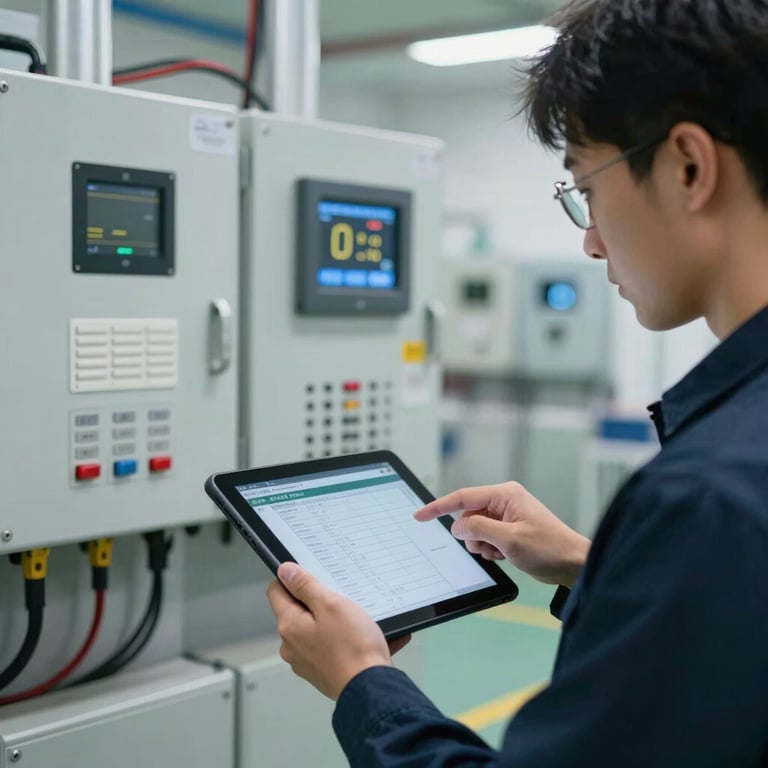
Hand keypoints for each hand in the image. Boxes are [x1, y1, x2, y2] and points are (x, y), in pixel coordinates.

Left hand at [266, 563, 409, 699]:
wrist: (372, 688)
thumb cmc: (353, 647)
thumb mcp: (330, 604)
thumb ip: (305, 586)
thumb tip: (285, 571)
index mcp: (289, 626)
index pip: (276, 591)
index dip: (293, 579)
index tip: (312, 576)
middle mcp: (292, 646)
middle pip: (299, 611)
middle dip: (319, 602)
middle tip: (342, 600)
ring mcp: (307, 661)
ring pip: (317, 629)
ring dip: (336, 622)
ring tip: (360, 621)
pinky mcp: (323, 671)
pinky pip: (332, 647)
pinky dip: (347, 640)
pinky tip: (368, 637)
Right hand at [414, 482, 589, 586]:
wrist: (572, 564)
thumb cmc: (549, 548)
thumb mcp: (509, 540)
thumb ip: (478, 529)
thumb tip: (457, 526)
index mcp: (505, 494)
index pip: (463, 497)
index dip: (438, 507)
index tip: (419, 515)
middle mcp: (504, 501)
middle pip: (468, 516)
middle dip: (473, 536)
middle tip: (491, 549)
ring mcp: (507, 515)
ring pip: (476, 530)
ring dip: (483, 545)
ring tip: (502, 553)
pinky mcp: (509, 529)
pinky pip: (486, 538)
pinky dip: (491, 549)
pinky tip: (506, 555)